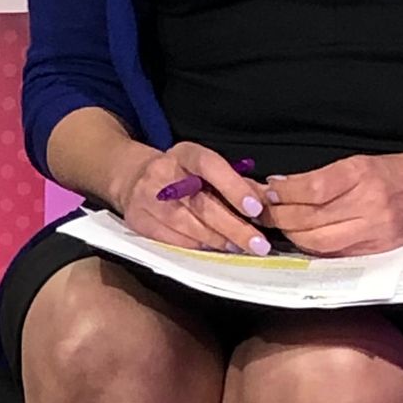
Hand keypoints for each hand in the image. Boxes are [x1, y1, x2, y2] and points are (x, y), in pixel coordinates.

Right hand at [111, 140, 280, 256]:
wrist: (133, 178)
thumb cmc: (181, 174)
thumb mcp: (206, 168)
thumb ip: (237, 182)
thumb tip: (269, 201)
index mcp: (184, 154)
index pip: (209, 165)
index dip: (234, 187)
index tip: (256, 209)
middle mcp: (162, 173)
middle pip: (201, 204)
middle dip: (234, 227)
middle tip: (259, 244)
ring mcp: (147, 198)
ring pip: (188, 226)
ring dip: (219, 240)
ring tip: (241, 248)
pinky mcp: (139, 221)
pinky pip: (173, 240)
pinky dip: (198, 246)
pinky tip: (215, 249)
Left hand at [266, 142, 402, 256]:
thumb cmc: (396, 171)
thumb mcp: (359, 162)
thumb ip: (320, 178)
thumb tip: (280, 187)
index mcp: (361, 175)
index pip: (311, 190)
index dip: (283, 194)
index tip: (267, 191)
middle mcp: (368, 204)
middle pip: (309, 220)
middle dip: (279, 218)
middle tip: (262, 212)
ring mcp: (373, 230)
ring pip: (317, 242)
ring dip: (291, 236)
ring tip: (279, 226)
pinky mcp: (377, 250)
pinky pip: (334, 254)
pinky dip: (312, 248)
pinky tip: (301, 239)